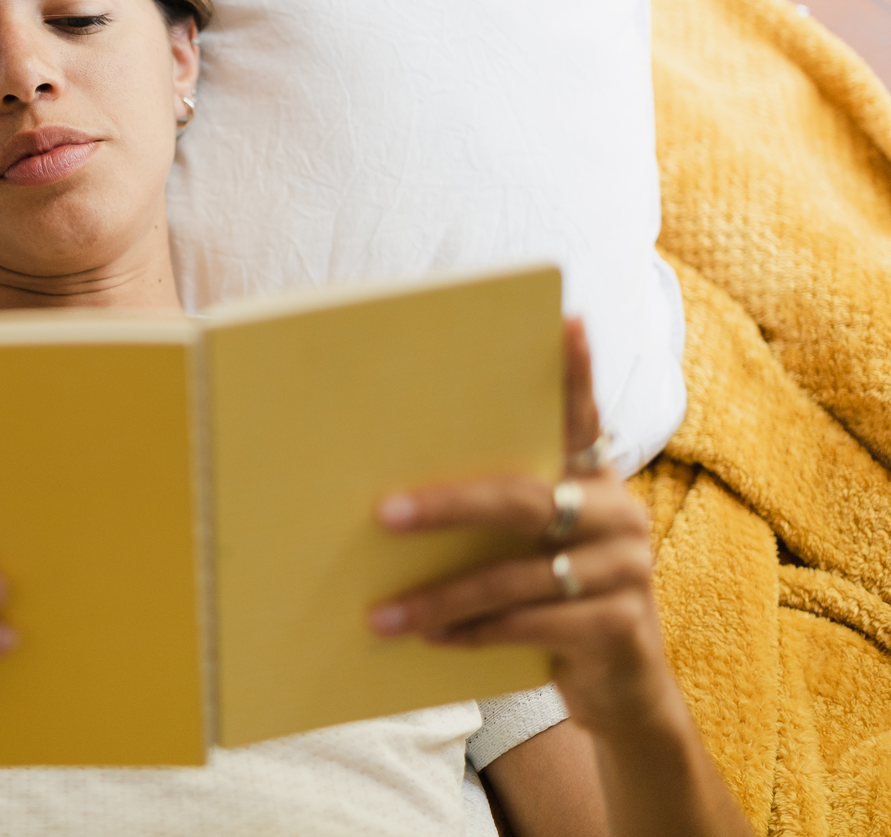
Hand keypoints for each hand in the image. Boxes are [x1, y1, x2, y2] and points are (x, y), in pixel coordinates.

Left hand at [367, 319, 668, 737]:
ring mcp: (627, 570)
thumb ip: (498, 512)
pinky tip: (434, 640)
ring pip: (516, 575)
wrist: (622, 689)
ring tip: (384, 616)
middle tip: (382, 515)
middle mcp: (618, 514)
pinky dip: (476, 633)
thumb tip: (389, 495)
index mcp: (593, 481)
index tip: (565, 319)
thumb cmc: (553, 600)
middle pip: (523, 499)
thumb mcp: (533, 548)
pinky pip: (533, 625)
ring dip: (441, 597)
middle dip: (446, 507)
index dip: (575, 371)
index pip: (583, 417)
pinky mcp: (622, 627)